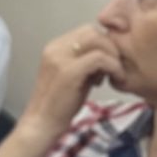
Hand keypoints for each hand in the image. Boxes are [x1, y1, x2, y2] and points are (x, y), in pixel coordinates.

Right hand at [18, 24, 124, 148]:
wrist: (41, 125)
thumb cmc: (58, 106)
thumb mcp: (73, 77)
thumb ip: (86, 62)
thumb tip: (109, 54)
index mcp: (54, 48)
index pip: (86, 31)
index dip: (104, 44)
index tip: (110, 63)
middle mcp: (55, 48)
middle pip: (93, 31)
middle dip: (110, 47)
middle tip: (115, 67)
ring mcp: (60, 58)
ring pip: (97, 40)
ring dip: (113, 56)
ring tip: (114, 74)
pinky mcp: (69, 72)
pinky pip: (100, 58)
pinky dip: (113, 67)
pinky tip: (115, 80)